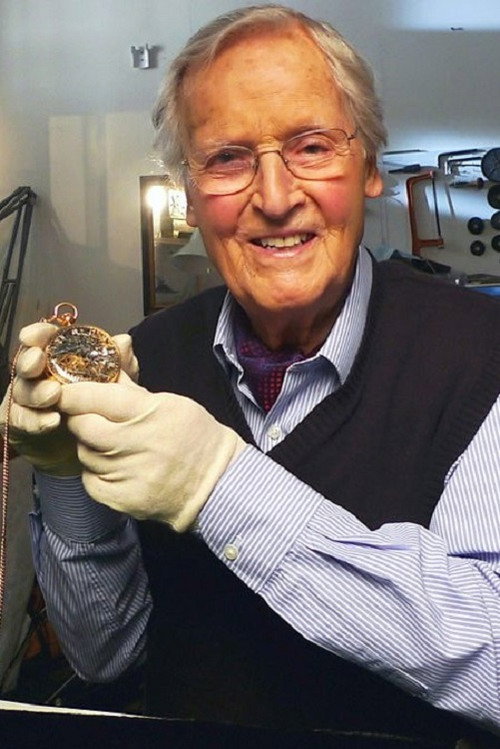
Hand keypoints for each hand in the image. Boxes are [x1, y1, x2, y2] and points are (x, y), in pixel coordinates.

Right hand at [0, 322, 138, 474]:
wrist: (88, 449)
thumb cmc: (98, 409)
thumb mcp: (116, 385)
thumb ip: (120, 364)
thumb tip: (123, 342)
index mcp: (57, 358)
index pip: (44, 339)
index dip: (39, 333)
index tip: (41, 335)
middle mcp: (38, 375)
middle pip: (26, 362)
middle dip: (30, 359)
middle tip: (38, 361)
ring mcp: (26, 400)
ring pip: (22, 391)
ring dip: (36, 392)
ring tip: (53, 395)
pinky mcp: (20, 424)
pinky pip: (20, 420)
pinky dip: (35, 420)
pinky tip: (51, 421)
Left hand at [59, 376, 245, 530]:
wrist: (216, 483)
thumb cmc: (195, 435)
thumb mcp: (169, 402)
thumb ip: (130, 386)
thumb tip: (107, 358)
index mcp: (150, 413)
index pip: (96, 398)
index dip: (74, 393)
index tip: (65, 390)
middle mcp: (136, 445)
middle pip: (83, 426)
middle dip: (79, 417)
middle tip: (86, 415)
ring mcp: (128, 475)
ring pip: (85, 453)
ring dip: (90, 444)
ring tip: (109, 442)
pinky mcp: (122, 499)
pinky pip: (91, 480)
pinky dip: (96, 471)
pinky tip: (114, 466)